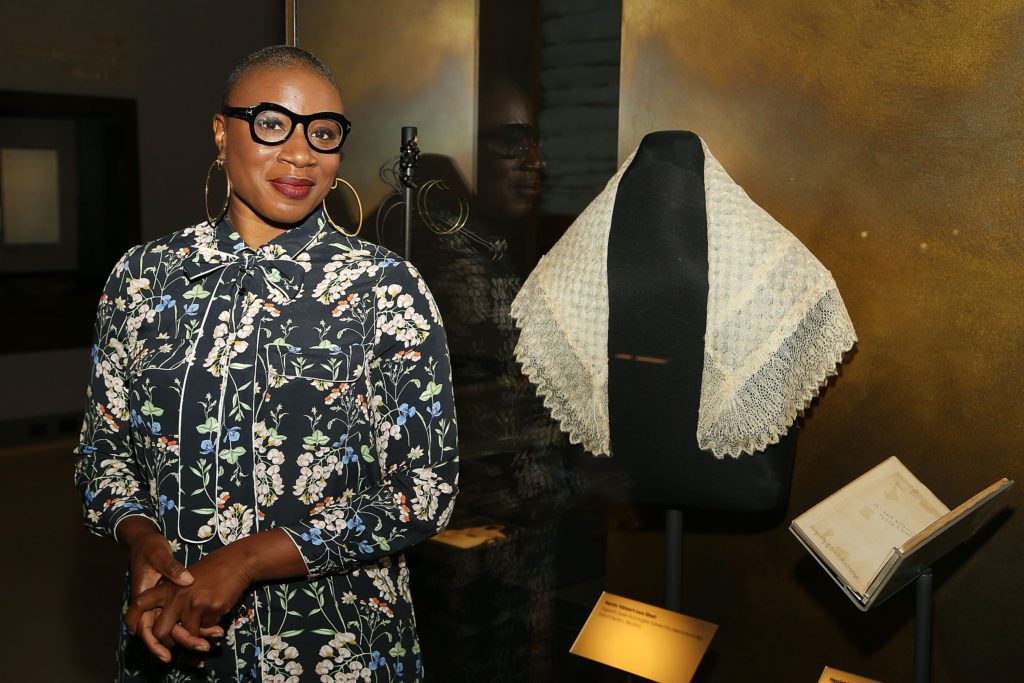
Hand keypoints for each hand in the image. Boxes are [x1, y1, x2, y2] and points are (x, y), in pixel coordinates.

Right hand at [116, 517, 221, 661]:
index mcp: (144, 598)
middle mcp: (152, 605)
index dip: (154, 643)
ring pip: (177, 628)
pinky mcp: (174, 601)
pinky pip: (185, 618)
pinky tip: (217, 625)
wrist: (148, 541)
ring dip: (194, 634)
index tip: (167, 654)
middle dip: (182, 642)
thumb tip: (186, 581)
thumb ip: (171, 569)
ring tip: (217, 633)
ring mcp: (163, 604)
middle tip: (203, 647)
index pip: (143, 628)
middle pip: (163, 634)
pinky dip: (199, 623)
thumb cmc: (150, 548)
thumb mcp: (159, 556)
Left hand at [125, 543, 253, 658]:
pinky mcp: (211, 607)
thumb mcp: (184, 580)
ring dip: (196, 632)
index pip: (140, 604)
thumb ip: (173, 599)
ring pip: (187, 634)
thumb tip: (165, 628)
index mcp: (167, 587)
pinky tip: (217, 608)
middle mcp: (176, 596)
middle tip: (180, 638)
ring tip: (206, 617)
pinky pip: (206, 627)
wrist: (238, 561)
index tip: (136, 630)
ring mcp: (193, 603)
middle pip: (160, 632)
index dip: (133, 620)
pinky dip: (211, 624)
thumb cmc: (212, 571)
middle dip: (169, 641)